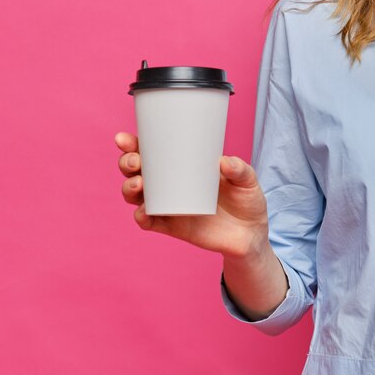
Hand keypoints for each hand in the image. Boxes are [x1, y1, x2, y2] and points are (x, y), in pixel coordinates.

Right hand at [115, 131, 269, 259]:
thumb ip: (240, 170)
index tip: (124, 139)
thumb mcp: (248, 181)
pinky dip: (142, 217)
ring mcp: (168, 205)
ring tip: (138, 185)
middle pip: (136, 171)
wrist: (250, 234)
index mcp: (182, 164)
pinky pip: (149, 221)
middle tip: (135, 162)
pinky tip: (143, 212)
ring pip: (136, 195)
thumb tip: (224, 162)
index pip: (151, 150)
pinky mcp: (172, 226)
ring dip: (129, 188)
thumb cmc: (246, 200)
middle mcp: (169, 183)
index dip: (133, 144)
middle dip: (127, 163)